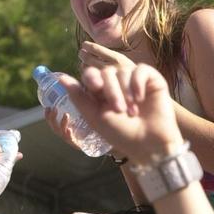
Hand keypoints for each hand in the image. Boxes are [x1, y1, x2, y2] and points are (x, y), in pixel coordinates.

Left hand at [54, 55, 182, 163]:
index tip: (95, 89)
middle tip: (119, 109)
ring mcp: (135, 82)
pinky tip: (141, 99)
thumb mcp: (95, 117)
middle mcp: (118, 85)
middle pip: (107, 72)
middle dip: (111, 90)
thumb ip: (79, 97)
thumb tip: (61, 78)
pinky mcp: (152, 80)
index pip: (91, 74)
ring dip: (126, 91)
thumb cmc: (121, 134)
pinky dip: (138, 83)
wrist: (149, 144)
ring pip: (123, 71)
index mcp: (102, 93)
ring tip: (132, 111)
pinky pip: (141, 70)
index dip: (91, 78)